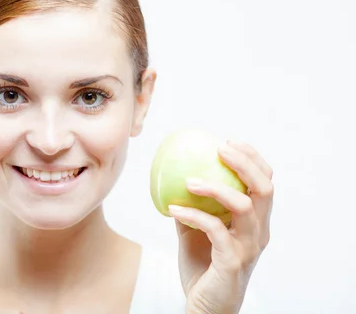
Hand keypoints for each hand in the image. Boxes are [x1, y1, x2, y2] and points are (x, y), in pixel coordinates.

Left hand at [167, 140, 273, 313]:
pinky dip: (193, 215)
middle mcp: (259, 232)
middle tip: (220, 149)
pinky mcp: (232, 262)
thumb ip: (193, 207)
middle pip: (264, 188)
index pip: (265, 182)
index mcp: (256, 222)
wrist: (205, 307)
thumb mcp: (196, 231)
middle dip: (244, 163)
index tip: (229, 142)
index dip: (253, 158)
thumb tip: (172, 179)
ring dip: (215, 187)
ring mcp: (248, 247)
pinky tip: (173, 209)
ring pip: (244, 206)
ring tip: (189, 180)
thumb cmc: (203, 267)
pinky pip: (215, 230)